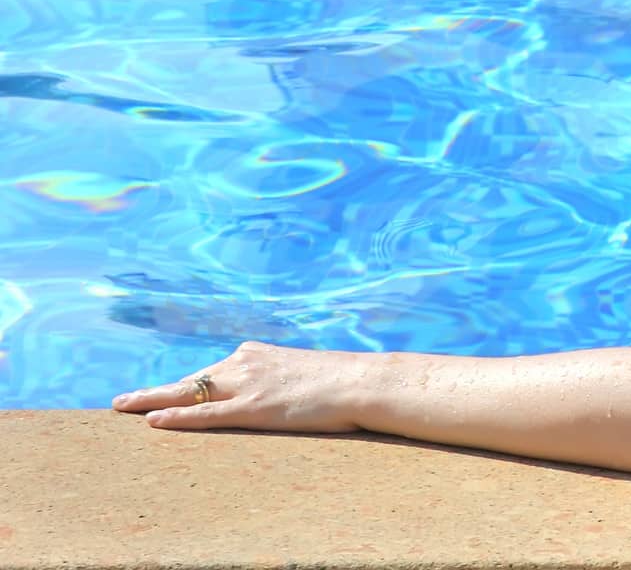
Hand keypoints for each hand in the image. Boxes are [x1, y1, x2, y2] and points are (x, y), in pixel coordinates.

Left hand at [110, 340, 373, 433]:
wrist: (361, 381)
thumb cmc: (339, 382)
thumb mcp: (299, 374)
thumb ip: (276, 380)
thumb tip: (272, 396)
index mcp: (258, 355)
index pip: (209, 372)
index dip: (180, 385)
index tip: (158, 393)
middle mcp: (247, 363)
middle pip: (191, 380)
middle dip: (154, 391)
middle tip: (121, 401)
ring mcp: (248, 385)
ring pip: (190, 393)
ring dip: (153, 400)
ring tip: (124, 408)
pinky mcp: (254, 408)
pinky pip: (207, 415)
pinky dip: (177, 418)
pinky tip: (153, 422)